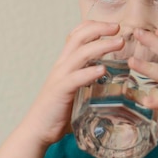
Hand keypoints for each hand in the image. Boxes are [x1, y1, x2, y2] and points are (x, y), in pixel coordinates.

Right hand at [21, 21, 122, 146]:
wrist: (37, 130)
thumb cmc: (59, 111)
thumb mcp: (76, 90)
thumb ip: (88, 81)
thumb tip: (110, 81)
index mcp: (65, 64)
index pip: (76, 35)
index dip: (93, 26)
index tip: (113, 26)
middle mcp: (61, 66)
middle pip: (79, 38)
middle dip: (100, 29)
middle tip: (119, 28)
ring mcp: (60, 78)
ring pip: (80, 54)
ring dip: (101, 45)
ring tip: (119, 43)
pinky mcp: (60, 92)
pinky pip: (75, 78)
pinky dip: (89, 72)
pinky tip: (103, 70)